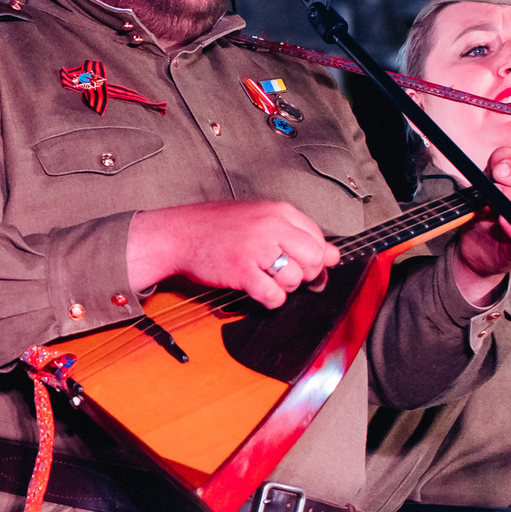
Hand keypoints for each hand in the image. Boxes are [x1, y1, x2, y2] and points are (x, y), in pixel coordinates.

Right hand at [125, 201, 344, 311]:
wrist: (178, 234)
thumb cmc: (216, 227)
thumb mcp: (260, 219)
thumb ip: (296, 234)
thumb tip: (333, 256)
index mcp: (279, 211)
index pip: (319, 239)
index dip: (313, 257)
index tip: (300, 263)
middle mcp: (271, 227)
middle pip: (313, 260)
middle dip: (303, 274)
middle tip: (282, 273)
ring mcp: (257, 249)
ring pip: (294, 280)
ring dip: (282, 287)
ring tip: (263, 277)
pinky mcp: (242, 271)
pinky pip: (274, 296)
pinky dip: (270, 300)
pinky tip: (256, 289)